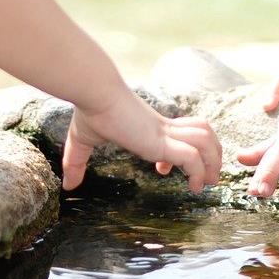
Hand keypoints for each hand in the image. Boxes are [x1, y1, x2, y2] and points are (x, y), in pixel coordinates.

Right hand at [63, 92, 221, 195]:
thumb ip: (75, 163)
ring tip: (207, 183)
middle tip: (207, 177)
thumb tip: (66, 186)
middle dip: (211, 154)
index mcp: (150, 124)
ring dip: (211, 163)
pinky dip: (199, 172)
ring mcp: (164, 133)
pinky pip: (192, 157)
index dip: (182, 149)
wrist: (94, 92)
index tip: (163, 170)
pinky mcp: (162, 141)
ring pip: (206, 142)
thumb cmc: (90, 110)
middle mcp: (163, 127)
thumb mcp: (81, 141)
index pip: (181, 131)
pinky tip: (193, 185)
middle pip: (204, 133)